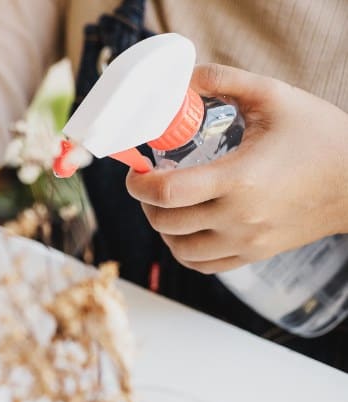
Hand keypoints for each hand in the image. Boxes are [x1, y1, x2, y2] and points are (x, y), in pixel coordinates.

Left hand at [127, 63, 347, 273]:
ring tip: (166, 204)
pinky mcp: (254, 255)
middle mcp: (239, 218)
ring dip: (162, 228)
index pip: (167, 193)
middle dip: (146, 201)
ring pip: (179, 250)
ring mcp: (246, 242)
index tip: (136, 169)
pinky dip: (184, 249)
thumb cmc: (320, 137)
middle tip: (148, 182)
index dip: (139, 182)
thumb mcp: (274, 96)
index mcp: (239, 179)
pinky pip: (202, 265)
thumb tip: (184, 80)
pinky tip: (187, 226)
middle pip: (165, 222)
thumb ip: (225, 81)